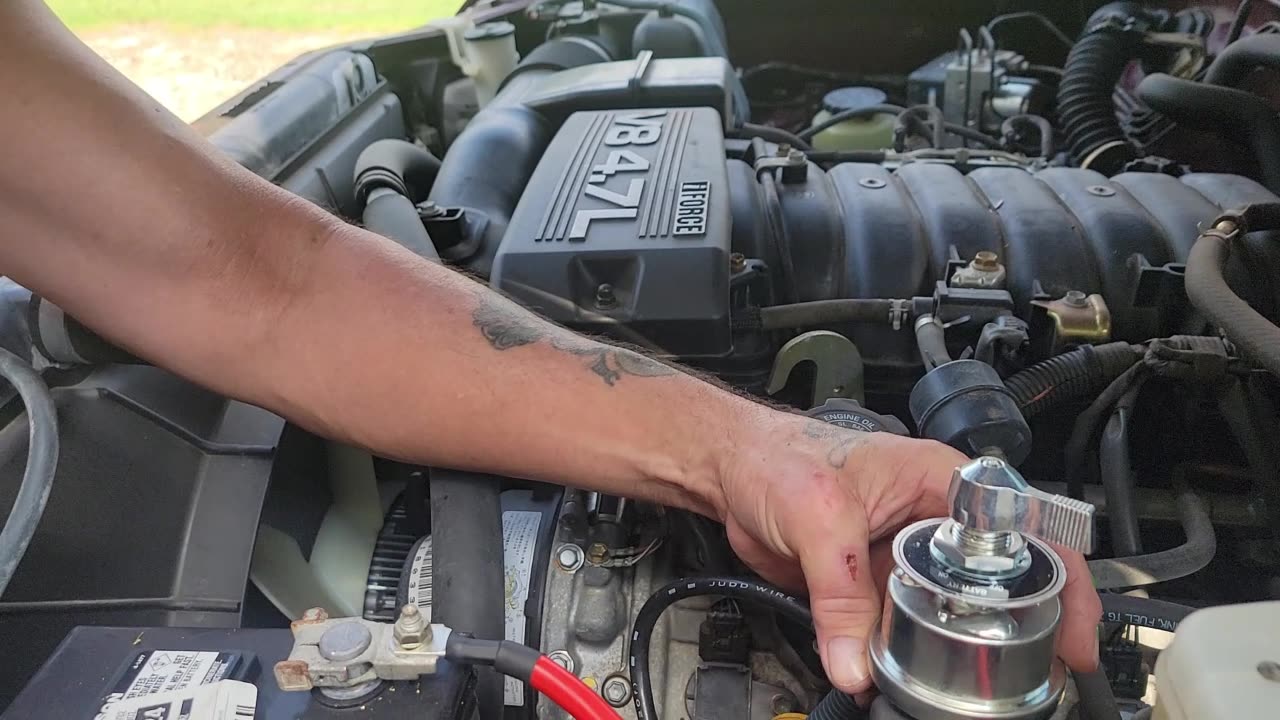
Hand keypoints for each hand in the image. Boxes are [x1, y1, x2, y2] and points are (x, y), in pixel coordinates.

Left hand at [718, 409, 1101, 693]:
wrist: (732, 472)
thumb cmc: (778, 457)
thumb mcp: (817, 514)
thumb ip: (840, 591)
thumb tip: (856, 660)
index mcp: (941, 483)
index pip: (1025, 529)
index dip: (1060, 581)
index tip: (1069, 632)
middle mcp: (933, 520)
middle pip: (996, 580)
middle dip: (1016, 627)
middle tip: (1032, 672)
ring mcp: (905, 556)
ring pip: (950, 612)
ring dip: (956, 650)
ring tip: (969, 687)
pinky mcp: (875, 586)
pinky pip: (904, 627)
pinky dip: (908, 655)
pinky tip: (906, 677)